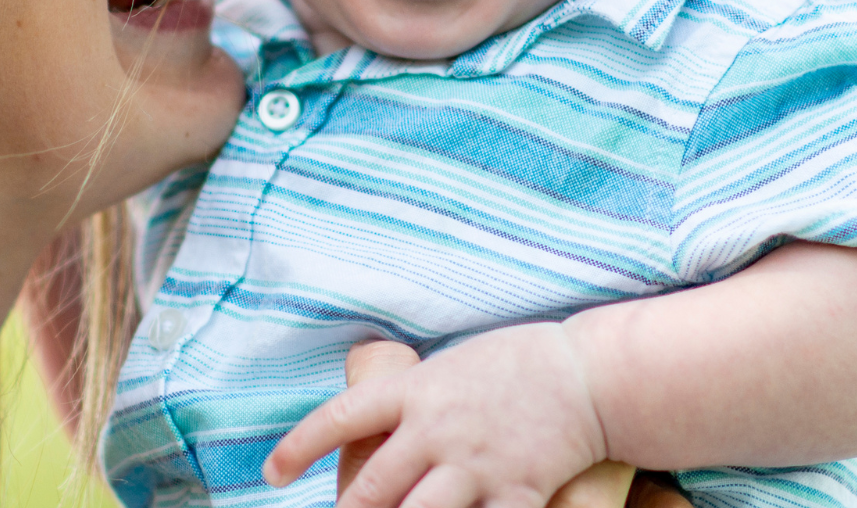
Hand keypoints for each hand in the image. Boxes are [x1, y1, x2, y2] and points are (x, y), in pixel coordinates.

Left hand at [264, 322, 607, 507]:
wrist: (584, 374)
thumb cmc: (516, 364)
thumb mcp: (452, 369)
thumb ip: (413, 403)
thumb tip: (373, 434)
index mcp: (416, 390)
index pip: (341, 417)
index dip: (300, 446)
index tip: (272, 472)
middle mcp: (436, 428)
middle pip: (371, 489)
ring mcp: (475, 464)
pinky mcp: (515, 493)